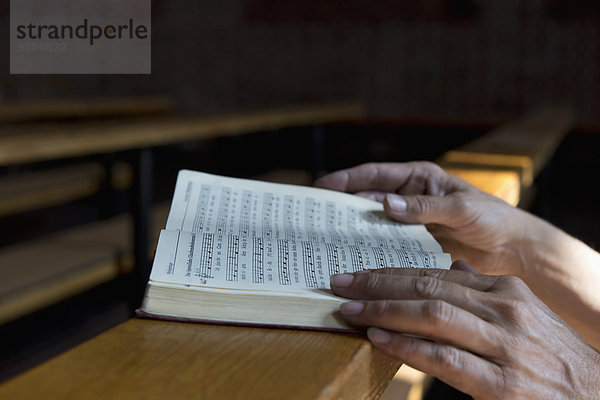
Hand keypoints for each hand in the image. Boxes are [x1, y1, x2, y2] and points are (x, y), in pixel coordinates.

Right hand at [314, 162, 533, 274]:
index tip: (322, 186)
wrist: (512, 249)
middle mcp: (409, 198)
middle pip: (367, 199)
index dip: (347, 180)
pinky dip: (371, 250)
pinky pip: (386, 245)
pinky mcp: (413, 244)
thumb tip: (384, 204)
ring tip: (327, 239)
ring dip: (353, 230)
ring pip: (373, 224)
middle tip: (315, 217)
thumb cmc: (492, 218)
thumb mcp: (460, 208)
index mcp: (419, 178)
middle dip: (342, 206)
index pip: (376, 175)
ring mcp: (409, 222)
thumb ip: (424, 206)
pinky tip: (356, 259)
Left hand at [329, 263, 599, 399]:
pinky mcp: (501, 383)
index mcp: (506, 290)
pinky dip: (407, 346)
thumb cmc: (549, 356)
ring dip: (384, 311)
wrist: (595, 396)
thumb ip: (482, 293)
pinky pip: (444, 359)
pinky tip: (379, 339)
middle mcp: (505, 310)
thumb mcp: (522, 314)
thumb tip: (447, 273)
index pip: (436, 273)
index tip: (359, 272)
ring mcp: (504, 345)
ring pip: (432, 316)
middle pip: (428, 288)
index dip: (392, 272)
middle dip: (378, 284)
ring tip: (350, 309)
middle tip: (341, 283)